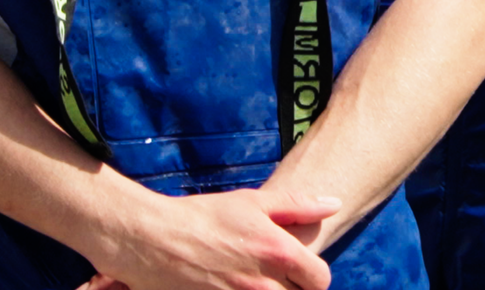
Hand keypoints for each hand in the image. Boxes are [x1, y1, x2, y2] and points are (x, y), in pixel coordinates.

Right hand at [81, 187, 338, 289]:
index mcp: (278, 252)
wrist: (152, 239)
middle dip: (292, 288)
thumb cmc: (203, 217)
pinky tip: (235, 287)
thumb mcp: (253, 202)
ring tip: (254, 282)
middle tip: (276, 277)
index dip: (314, 277)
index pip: (320, 280)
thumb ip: (298, 204)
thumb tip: (333, 204)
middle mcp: (263, 283)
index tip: (302, 273)